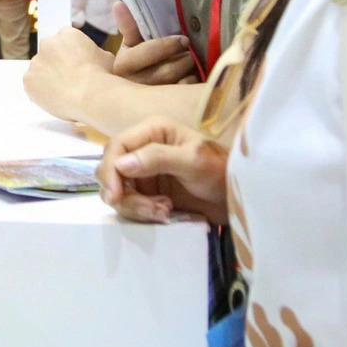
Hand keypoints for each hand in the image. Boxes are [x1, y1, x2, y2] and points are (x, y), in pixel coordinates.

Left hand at [23, 27, 110, 120]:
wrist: (91, 96)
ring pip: (40, 70)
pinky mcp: (28, 79)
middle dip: (56, 65)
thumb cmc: (101, 76)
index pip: (63, 42)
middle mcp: (47, 43)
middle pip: (48, 54)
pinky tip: (55, 98)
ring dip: (48, 79)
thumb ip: (93, 52)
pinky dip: (40, 93)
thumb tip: (92, 57)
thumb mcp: (105, 56)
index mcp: (66, 34)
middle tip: (67, 79)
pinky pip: (32, 86)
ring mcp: (36, 61)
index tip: (74, 65)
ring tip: (63, 92)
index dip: (69, 55)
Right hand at [98, 118, 229, 224]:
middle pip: (111, 170)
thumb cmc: (220, 171)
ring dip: (136, 207)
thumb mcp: (193, 161)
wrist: (236, 198)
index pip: (116, 146)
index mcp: (152, 131)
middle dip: (124, 194)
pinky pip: (130, 205)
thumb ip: (158, 158)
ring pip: (119, 192)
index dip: (110, 170)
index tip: (116, 196)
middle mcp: (143, 149)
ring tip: (164, 212)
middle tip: (150, 210)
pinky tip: (165, 215)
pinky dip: (142, 213)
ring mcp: (144, 173)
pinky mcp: (148, 194)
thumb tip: (121, 164)